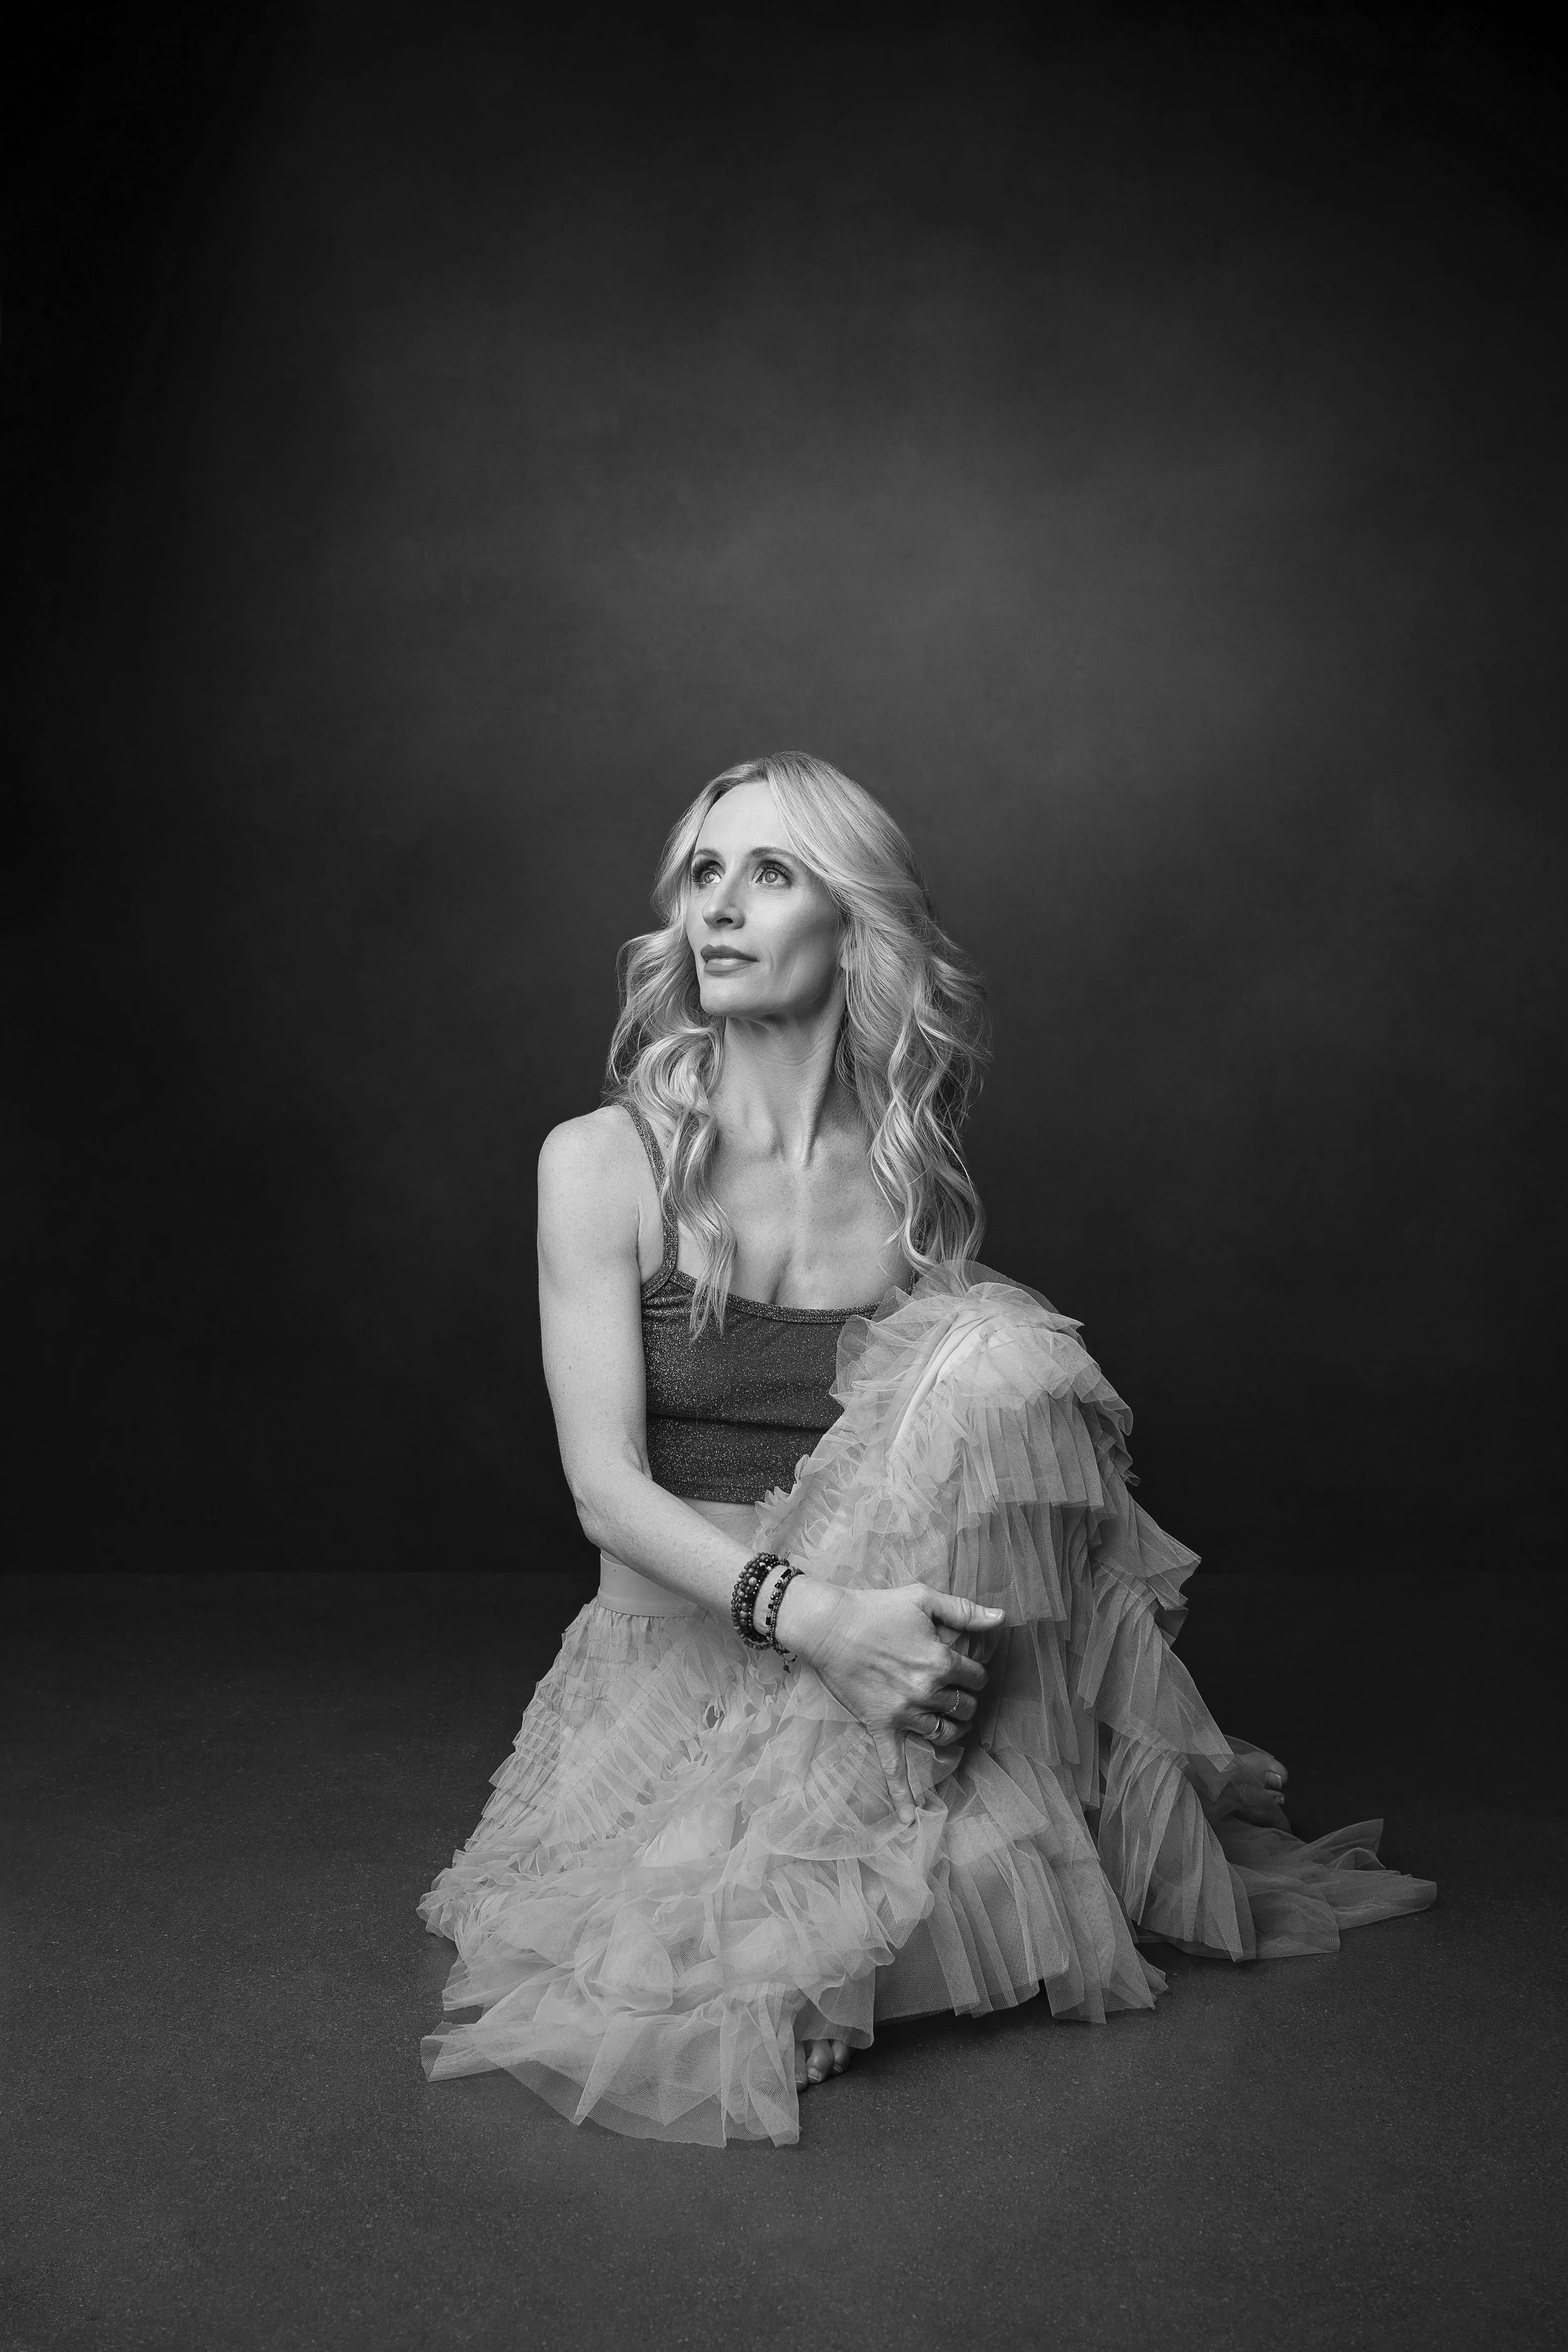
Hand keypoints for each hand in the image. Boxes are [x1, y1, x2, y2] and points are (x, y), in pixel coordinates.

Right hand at [775, 1579, 1004, 1826]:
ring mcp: (903, 1713)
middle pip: (964, 1707)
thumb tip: (1003, 1618)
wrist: (830, 1626)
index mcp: (941, 1660)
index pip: (978, 1678)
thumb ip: (965, 1610)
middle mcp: (926, 1691)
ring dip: (951, 1729)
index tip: (966, 1668)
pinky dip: (901, 1793)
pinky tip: (908, 1819)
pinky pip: (893, 1766)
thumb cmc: (877, 1608)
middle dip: (965, 1700)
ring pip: (943, 1732)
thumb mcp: (923, 1598)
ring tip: (950, 1721)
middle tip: (955, 1691)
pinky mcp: (880, 1727)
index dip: (975, 1673)